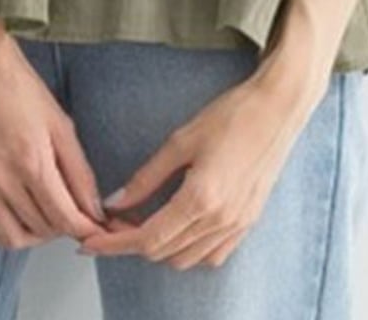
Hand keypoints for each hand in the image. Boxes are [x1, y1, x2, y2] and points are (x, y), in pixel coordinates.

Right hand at [0, 16, 108, 247]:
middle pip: (41, 229)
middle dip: (64, 227)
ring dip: (35, 236)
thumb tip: (94, 207)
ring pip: (11, 237)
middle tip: (72, 213)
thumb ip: (79, 170)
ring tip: (45, 218)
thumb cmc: (18, 85)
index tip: (94, 225)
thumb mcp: (60, 122)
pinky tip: (10, 220)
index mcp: (33, 161)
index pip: (65, 218)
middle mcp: (3, 179)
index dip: (85, 228)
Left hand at [76, 65, 323, 269]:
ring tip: (140, 220)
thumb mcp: (181, 140)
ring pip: (186, 259)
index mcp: (201, 199)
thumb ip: (147, 176)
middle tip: (113, 220)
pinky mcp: (248, 221)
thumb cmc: (231, 115)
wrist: (278, 109)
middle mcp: (220, 220)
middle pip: (163, 253)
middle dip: (132, 243)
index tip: (89, 242)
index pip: (147, 239)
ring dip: (159, 247)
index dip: (113, 244)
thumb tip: (116, 201)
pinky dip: (188, 249)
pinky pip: (212, 254)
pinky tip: (176, 226)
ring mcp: (237, 225)